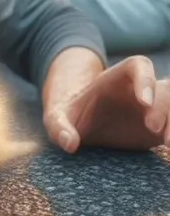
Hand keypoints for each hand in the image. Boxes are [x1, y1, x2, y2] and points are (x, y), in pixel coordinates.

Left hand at [44, 55, 169, 152]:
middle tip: (153, 130)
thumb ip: (59, 127)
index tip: (143, 101)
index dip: (145, 80)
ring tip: (168, 145)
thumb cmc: (69, 114)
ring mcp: (154, 108)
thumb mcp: (57, 118)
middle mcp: (140, 90)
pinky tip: (169, 150)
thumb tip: (69, 144)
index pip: (139, 66)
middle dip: (163, 106)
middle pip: (163, 88)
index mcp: (116, 78)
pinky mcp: (161, 127)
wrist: (80, 124)